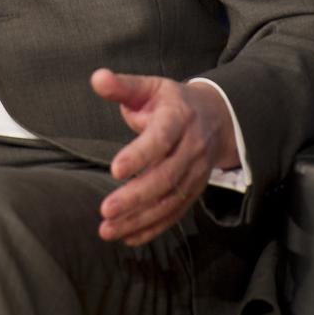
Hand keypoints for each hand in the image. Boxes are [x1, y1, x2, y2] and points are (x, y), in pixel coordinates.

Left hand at [90, 68, 238, 246]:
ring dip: (140, 219)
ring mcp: (195, 172)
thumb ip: (122, 86)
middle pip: (165, 177)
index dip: (140, 155)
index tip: (115, 170)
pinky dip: (154, 228)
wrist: (216, 118)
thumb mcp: (149, 86)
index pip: (160, 140)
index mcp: (178, 118)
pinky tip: (129, 237)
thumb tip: (97, 78)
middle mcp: (191, 148)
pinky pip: (176, 212)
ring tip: (109, 229)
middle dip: (136, 197)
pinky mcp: (194, 190)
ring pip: (170, 200)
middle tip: (105, 210)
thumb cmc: (171, 101)